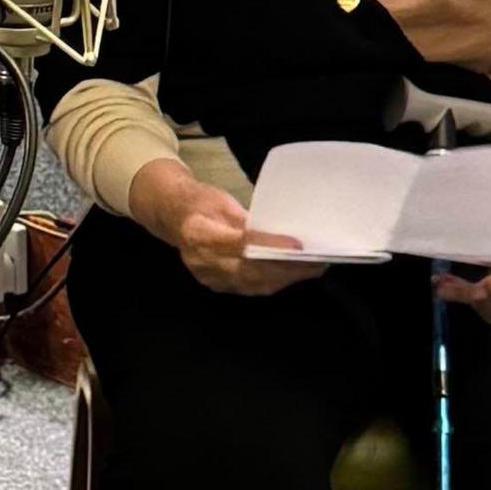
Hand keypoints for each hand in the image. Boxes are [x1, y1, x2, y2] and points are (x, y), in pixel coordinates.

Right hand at [133, 160, 322, 297]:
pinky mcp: (217, 286)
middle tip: (318, 260)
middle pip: (250, 271)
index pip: (239, 244)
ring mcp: (208, 277)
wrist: (173, 216)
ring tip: (313, 267)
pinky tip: (294, 273)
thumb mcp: (223, 200)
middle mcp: (201, 261)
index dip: (269, 246)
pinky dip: (275, 281)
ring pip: (254, 284)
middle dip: (287, 267)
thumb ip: (248, 220)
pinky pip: (251, 289)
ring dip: (286, 277)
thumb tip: (281, 234)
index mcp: (198, 232)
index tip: (298, 245)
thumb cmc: (200, 201)